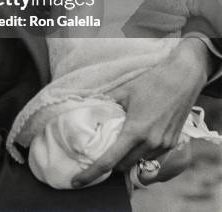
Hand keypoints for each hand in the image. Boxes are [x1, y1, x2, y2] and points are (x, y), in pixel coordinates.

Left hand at [72, 38, 210, 187]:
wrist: (181, 78)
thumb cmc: (151, 82)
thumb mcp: (124, 91)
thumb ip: (106, 103)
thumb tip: (89, 107)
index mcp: (134, 131)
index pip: (109, 160)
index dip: (91, 173)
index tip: (78, 181)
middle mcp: (149, 143)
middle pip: (122, 165)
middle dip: (110, 164)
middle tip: (98, 154)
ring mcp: (162, 145)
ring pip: (137, 162)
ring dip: (126, 158)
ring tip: (118, 145)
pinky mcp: (171, 143)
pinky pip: (151, 157)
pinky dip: (140, 153)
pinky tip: (136, 140)